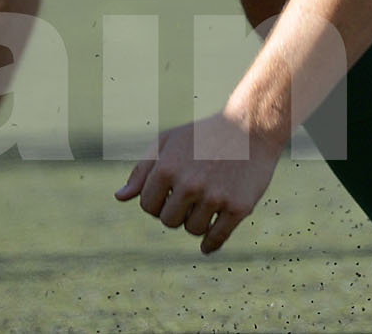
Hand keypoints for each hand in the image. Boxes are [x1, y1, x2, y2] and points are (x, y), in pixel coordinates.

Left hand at [115, 112, 285, 254]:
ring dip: (196, 222)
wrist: (251, 127)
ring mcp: (215, 197)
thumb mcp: (168, 142)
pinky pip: (216, 239)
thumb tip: (120, 198)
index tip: (172, 191)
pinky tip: (207, 243)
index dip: (158, 200)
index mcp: (167, 168)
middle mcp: (189, 184)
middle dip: (176, 212)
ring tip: (206, 203)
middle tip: (192, 196)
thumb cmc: (204, 135)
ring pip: (193, 230)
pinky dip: (210, 244)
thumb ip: (142, 170)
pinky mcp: (239, 207)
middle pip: (169, 221)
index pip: (148, 206)